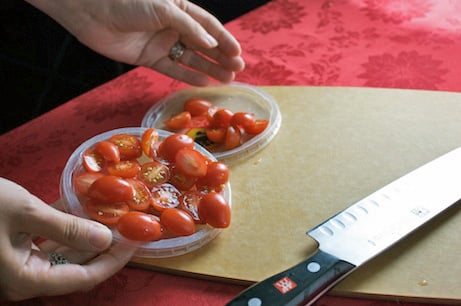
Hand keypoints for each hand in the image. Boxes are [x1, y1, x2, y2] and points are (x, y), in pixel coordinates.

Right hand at [0, 178, 136, 300]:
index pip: (84, 277)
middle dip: (104, 244)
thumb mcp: (25, 212)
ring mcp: (20, 263)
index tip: (134, 241)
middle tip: (127, 223)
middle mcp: (25, 277)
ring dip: (87, 232)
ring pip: (65, 251)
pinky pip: (49, 240)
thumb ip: (67, 228)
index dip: (114, 260)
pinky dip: (66, 225)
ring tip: (111, 212)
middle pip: (77, 265)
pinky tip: (82, 205)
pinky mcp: (16, 248)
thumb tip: (105, 239)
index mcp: (26, 279)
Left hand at [25, 0, 244, 85]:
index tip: (238, 53)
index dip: (224, 39)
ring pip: (191, 58)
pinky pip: (174, 68)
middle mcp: (173, 26)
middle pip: (203, 43)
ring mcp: (162, 42)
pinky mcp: (150, 57)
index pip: (208, 25)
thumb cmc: (127, 3)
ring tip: (227, 79)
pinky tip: (204, 83)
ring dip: (209, 68)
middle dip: (221, 56)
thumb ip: (188, 27)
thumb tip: (210, 43)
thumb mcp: (162, 9)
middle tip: (238, 69)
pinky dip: (188, 75)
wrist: (91, 13)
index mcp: (179, 8)